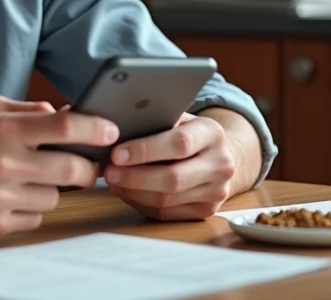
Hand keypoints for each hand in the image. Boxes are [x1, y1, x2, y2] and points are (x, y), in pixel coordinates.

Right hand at [0, 96, 117, 235]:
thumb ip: (27, 111)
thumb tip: (67, 115)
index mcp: (3, 130)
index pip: (64, 127)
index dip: (95, 129)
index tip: (111, 131)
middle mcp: (3, 163)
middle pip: (72, 170)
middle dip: (88, 169)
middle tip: (87, 166)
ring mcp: (0, 197)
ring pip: (55, 197)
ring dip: (51, 189)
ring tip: (26, 179)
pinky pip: (36, 217)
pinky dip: (32, 208)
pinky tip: (11, 197)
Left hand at [102, 113, 235, 220]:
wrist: (221, 155)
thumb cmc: (189, 133)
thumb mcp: (179, 118)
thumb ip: (157, 121)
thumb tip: (117, 130)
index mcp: (212, 133)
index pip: (179, 143)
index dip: (145, 150)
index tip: (117, 153)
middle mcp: (220, 164)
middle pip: (174, 178)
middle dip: (135, 177)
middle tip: (109, 172)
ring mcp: (216, 191)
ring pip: (167, 200)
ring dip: (133, 192)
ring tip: (113, 182)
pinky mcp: (206, 211)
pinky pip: (167, 213)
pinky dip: (140, 203)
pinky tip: (126, 192)